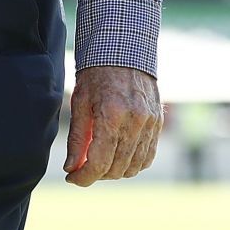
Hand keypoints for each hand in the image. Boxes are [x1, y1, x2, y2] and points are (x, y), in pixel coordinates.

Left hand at [64, 65, 162, 185]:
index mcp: (112, 115)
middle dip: (96, 174)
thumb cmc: (96, 74)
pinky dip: (132, 163)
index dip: (84, 177)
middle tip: (82, 167)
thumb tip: (71, 168)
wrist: (124, 51)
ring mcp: (150, 124)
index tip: (72, 179)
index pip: (99, 162)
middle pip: (117, 168)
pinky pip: (147, 157)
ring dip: (114, 171)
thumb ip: (77, 139)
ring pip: (134, 167)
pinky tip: (118, 156)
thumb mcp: (80, 102)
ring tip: (99, 161)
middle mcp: (136, 122)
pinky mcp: (158, 123)